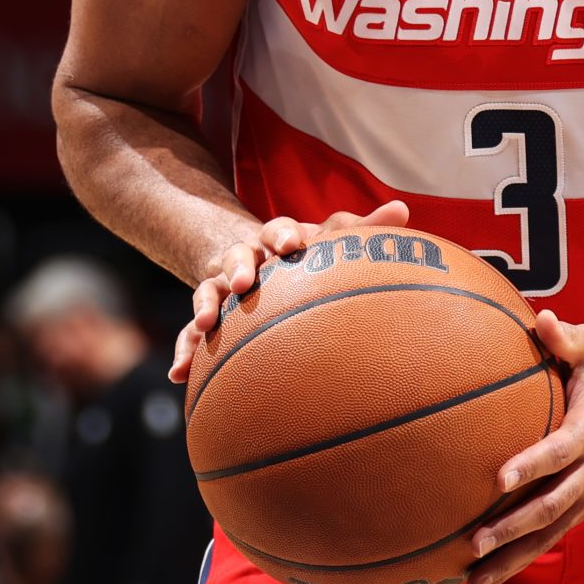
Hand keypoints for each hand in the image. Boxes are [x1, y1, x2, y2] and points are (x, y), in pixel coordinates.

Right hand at [168, 200, 408, 380]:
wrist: (261, 261)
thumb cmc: (308, 254)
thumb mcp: (331, 239)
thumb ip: (364, 229)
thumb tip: (403, 209)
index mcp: (277, 239)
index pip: (278, 230)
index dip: (283, 236)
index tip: (292, 245)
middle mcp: (246, 259)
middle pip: (237, 256)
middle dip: (239, 267)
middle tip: (243, 283)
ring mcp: (224, 287)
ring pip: (208, 291)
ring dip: (203, 306)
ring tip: (202, 325)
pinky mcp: (210, 315)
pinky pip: (191, 333)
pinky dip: (185, 350)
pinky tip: (179, 374)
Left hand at [465, 312, 583, 583]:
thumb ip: (566, 337)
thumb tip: (541, 319)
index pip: (558, 452)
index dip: (530, 465)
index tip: (497, 479)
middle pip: (551, 507)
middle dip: (512, 529)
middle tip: (474, 543)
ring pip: (547, 537)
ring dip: (510, 563)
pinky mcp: (579, 509)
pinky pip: (546, 541)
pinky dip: (516, 564)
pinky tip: (480, 583)